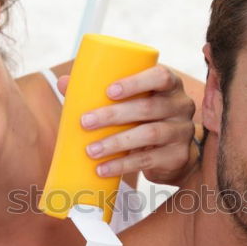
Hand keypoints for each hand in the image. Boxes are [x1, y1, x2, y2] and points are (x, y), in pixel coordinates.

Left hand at [58, 65, 196, 183]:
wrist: (174, 154)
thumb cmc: (144, 119)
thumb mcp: (130, 102)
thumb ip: (100, 90)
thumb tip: (64, 83)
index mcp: (169, 85)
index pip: (160, 76)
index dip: (136, 82)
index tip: (109, 91)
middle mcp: (181, 105)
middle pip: (149, 107)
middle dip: (114, 115)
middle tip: (85, 122)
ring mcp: (182, 132)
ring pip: (149, 134)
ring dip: (116, 142)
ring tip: (91, 150)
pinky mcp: (178, 156)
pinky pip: (148, 160)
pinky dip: (123, 165)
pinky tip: (103, 169)